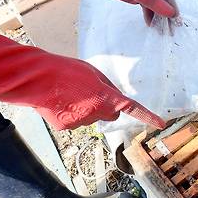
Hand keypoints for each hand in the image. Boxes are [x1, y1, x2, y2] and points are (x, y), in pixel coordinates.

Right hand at [0, 26, 165, 129]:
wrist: (36, 78)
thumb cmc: (66, 70)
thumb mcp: (93, 72)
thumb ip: (108, 87)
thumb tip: (114, 100)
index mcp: (106, 97)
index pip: (133, 109)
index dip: (148, 117)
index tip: (161, 124)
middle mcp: (97, 113)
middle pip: (111, 114)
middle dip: (105, 107)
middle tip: (89, 93)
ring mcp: (82, 122)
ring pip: (91, 118)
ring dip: (85, 109)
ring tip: (69, 94)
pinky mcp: (67, 127)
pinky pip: (75, 122)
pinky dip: (70, 115)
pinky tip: (60, 103)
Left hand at [42, 0, 178, 24]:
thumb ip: (153, 2)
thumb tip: (170, 12)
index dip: (171, 7)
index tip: (176, 20)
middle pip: (161, 0)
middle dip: (165, 14)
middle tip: (171, 29)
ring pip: (153, 4)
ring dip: (157, 16)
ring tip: (161, 30)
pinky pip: (145, 6)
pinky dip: (148, 14)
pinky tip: (151, 23)